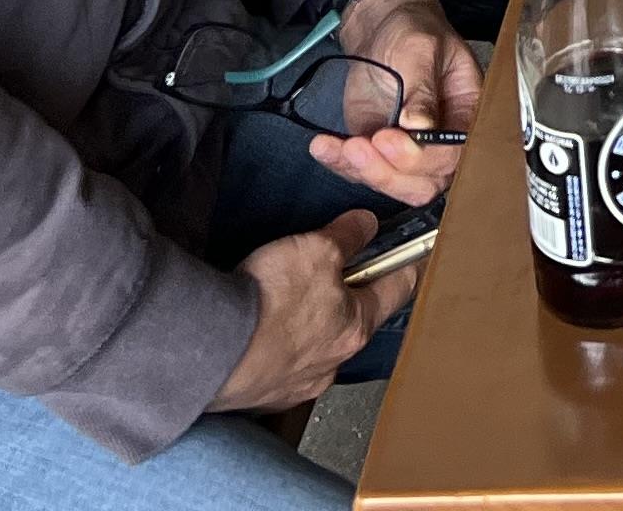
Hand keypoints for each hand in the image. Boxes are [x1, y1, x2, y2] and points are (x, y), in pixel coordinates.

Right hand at [214, 210, 402, 410]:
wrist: (212, 352)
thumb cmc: (269, 303)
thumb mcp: (316, 249)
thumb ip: (346, 236)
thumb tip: (365, 226)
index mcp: (357, 326)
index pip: (398, 290)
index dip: (405, 265)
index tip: (410, 257)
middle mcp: (333, 363)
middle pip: (354, 320)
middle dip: (344, 295)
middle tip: (324, 271)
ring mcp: (298, 385)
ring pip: (315, 346)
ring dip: (306, 324)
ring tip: (281, 301)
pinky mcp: (264, 396)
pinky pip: (280, 365)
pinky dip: (275, 347)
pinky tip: (258, 331)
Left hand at [317, 0, 479, 207]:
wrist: (383, 25)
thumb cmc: (413, 30)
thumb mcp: (420, 49)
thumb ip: (422, 88)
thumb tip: (419, 129)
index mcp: (467, 113)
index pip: (453, 154)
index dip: (422, 157)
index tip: (388, 138)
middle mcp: (443, 140)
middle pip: (424, 182)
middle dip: (390, 174)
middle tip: (360, 147)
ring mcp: (409, 149)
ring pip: (393, 184)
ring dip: (364, 171)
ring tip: (340, 145)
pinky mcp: (378, 149)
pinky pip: (362, 171)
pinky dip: (340, 164)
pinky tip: (323, 146)